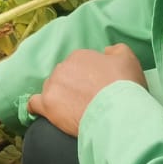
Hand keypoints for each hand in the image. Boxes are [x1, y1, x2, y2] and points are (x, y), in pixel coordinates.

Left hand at [27, 45, 146, 137]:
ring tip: (72, 110)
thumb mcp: (128, 59)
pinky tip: (44, 112)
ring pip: (52, 90)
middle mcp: (63, 67)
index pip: (79, 65)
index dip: (88, 78)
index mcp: (79, 56)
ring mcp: (53, 86)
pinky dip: (38, 108)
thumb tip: (106, 51)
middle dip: (73, 87)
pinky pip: (34, 104)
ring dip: (59, 97)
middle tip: (87, 100)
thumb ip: (116, 50)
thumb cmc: (124, 86)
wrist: (118, 113)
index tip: (96, 88)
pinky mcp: (47, 105)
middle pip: (64, 77)